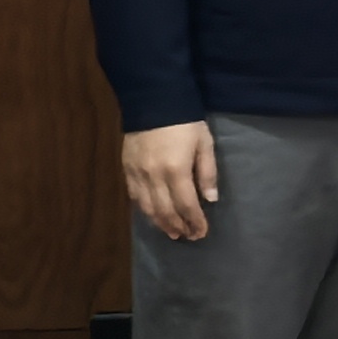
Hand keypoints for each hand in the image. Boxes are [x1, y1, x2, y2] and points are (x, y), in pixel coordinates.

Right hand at [123, 121, 217, 243]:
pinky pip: (135, 196)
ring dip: (160, 223)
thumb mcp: (204, 144)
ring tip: (173, 232)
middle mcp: (154, 176)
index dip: (194, 221)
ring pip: (147, 208)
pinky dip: (145, 210)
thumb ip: (207, 172)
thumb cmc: (185, 122)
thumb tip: (210, 199)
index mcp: (176, 170)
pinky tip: (153, 215)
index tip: (201, 232)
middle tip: (188, 237)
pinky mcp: (126, 169)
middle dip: (178, 226)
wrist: (153, 102)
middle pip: (165, 211)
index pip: (186, 205)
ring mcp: (137, 174)